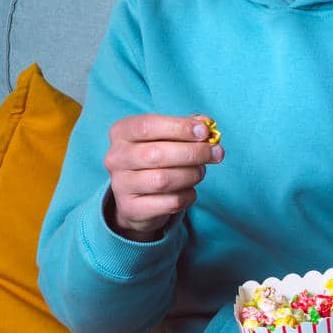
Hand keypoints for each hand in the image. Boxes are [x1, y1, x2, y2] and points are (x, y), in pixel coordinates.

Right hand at [104, 114, 222, 240]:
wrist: (137, 198)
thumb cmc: (156, 159)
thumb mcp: (167, 137)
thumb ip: (186, 127)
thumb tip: (206, 124)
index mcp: (121, 132)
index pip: (148, 126)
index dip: (179, 127)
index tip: (204, 132)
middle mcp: (116, 158)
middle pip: (157, 154)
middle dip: (193, 153)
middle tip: (216, 153)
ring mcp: (120, 185)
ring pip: (163, 180)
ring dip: (191, 174)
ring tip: (201, 171)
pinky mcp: (131, 208)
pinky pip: (169, 202)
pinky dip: (187, 195)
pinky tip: (190, 190)